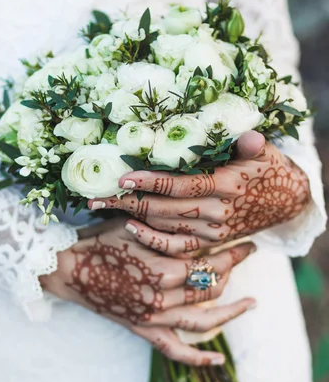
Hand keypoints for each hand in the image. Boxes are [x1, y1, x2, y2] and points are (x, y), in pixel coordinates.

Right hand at [40, 218, 255, 365]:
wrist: (68, 268)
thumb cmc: (101, 239)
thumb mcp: (136, 224)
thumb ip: (170, 228)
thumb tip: (203, 225)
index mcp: (165, 268)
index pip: (211, 262)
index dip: (232, 252)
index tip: (248, 242)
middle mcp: (164, 297)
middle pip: (212, 288)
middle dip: (234, 270)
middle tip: (246, 255)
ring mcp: (155, 317)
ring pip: (204, 320)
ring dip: (232, 312)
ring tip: (252, 303)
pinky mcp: (144, 330)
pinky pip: (175, 349)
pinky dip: (198, 358)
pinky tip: (219, 360)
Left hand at [88, 131, 310, 257]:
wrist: (285, 202)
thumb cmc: (269, 169)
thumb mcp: (264, 152)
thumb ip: (249, 144)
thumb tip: (248, 135)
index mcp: (227, 186)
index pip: (181, 185)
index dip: (150, 182)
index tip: (122, 178)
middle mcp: (217, 212)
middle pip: (163, 209)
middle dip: (127, 202)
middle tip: (95, 196)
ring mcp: (212, 231)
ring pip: (165, 227)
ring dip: (132, 217)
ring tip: (102, 208)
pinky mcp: (209, 242)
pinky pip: (176, 246)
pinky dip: (152, 239)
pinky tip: (131, 228)